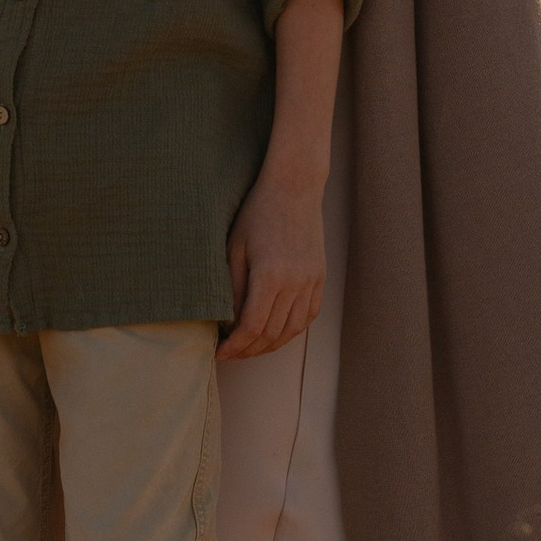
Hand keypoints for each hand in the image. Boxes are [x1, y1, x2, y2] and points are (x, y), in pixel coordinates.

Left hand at [218, 166, 323, 361]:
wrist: (294, 188)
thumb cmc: (257, 213)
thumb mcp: (234, 247)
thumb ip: (232, 287)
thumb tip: (227, 322)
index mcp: (270, 275)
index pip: (252, 327)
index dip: (235, 346)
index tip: (220, 353)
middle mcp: (295, 283)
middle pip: (272, 333)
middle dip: (249, 350)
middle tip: (231, 353)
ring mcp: (312, 281)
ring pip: (293, 330)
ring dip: (271, 345)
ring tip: (251, 347)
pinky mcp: (320, 277)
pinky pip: (309, 315)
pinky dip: (292, 330)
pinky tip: (276, 332)